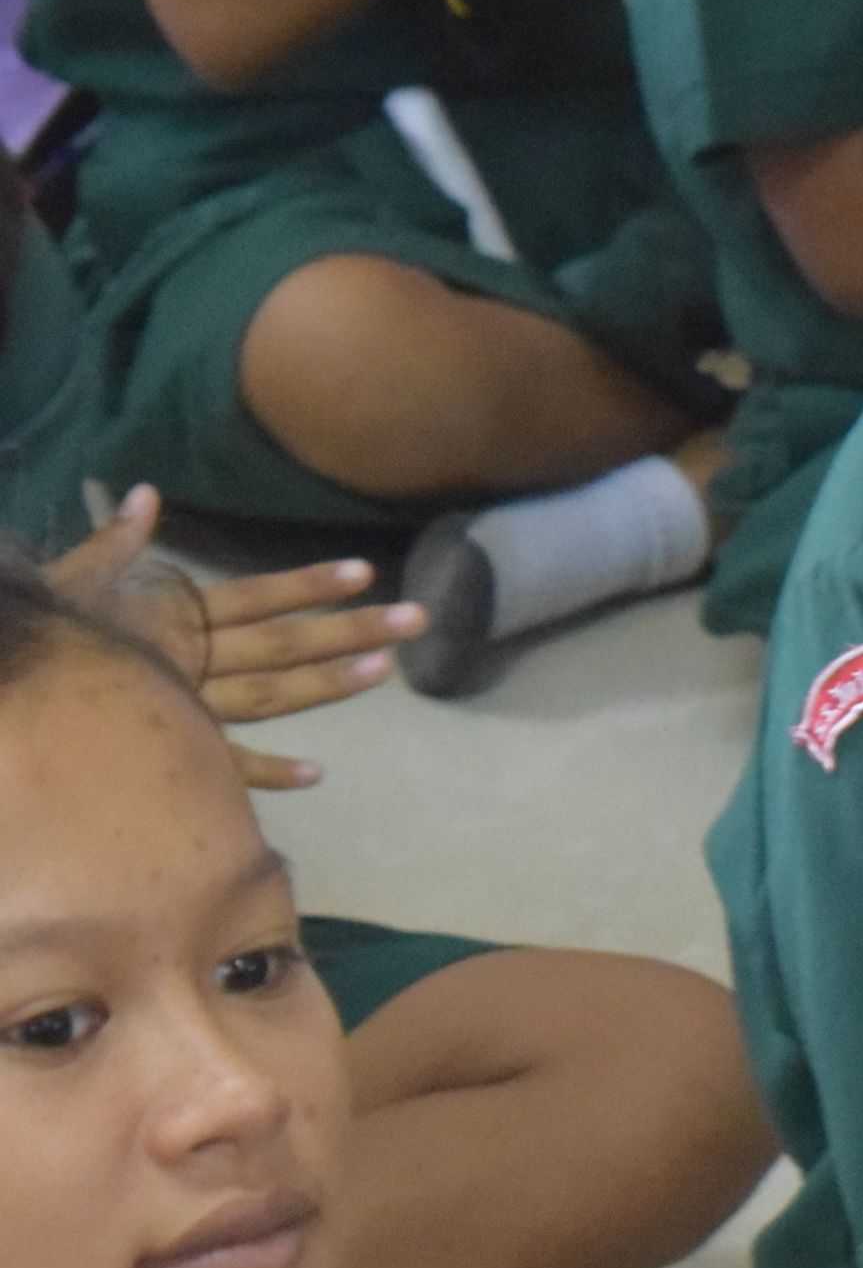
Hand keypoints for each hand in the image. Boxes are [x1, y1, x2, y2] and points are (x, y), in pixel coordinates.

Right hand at [49, 487, 422, 786]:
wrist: (8, 686)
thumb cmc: (40, 631)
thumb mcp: (74, 578)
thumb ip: (116, 541)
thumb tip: (142, 493)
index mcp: (175, 616)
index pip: (255, 597)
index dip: (307, 585)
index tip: (364, 573)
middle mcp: (193, 657)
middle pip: (283, 644)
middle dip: (349, 631)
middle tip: (418, 618)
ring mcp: (188, 704)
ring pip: (268, 697)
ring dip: (327, 685)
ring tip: (386, 672)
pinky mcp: (170, 747)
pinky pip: (224, 765)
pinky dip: (268, 772)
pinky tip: (318, 774)